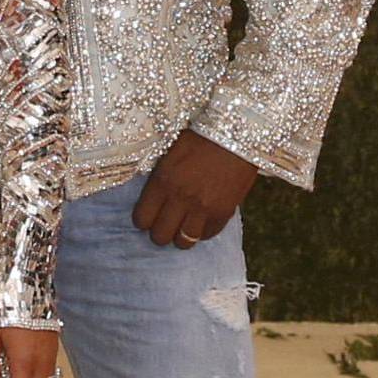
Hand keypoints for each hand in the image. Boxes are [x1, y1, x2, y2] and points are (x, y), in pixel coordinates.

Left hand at [132, 131, 257, 247]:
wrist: (235, 135)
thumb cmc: (199, 138)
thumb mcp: (169, 154)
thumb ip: (159, 180)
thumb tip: (151, 201)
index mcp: (162, 181)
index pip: (142, 219)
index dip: (143, 220)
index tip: (148, 216)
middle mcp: (180, 198)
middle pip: (160, 236)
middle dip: (160, 232)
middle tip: (165, 223)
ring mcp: (203, 208)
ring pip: (183, 242)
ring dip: (181, 236)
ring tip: (183, 226)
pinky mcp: (223, 212)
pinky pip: (207, 235)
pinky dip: (202, 231)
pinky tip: (201, 221)